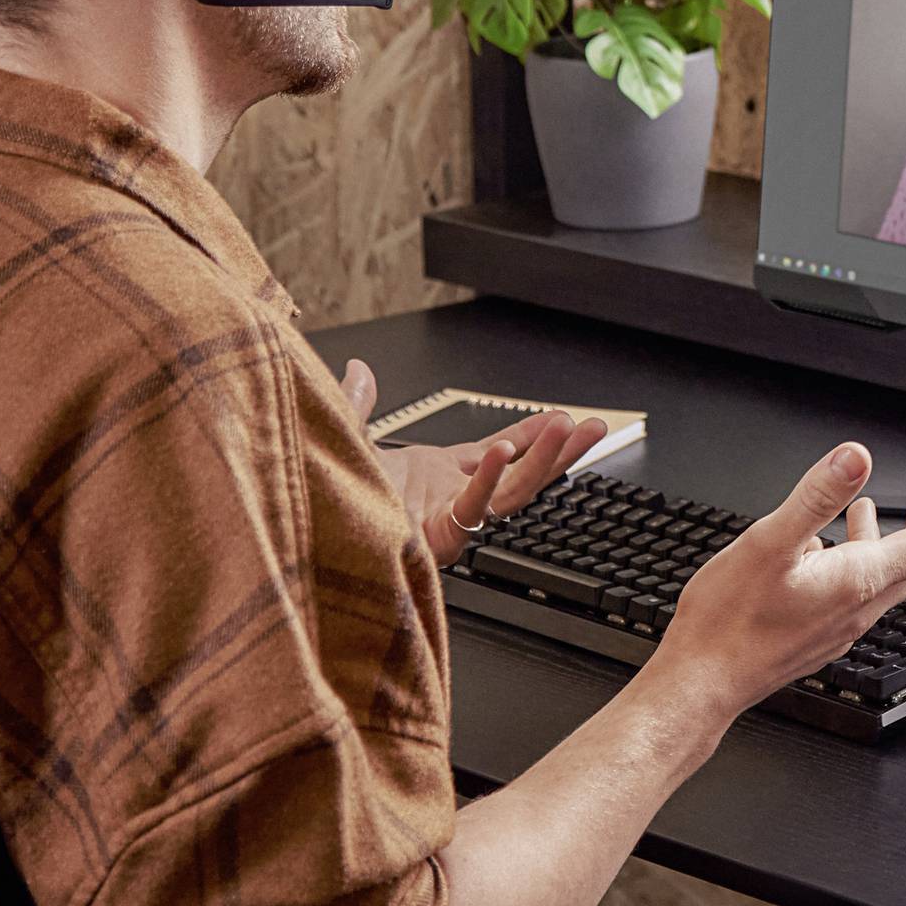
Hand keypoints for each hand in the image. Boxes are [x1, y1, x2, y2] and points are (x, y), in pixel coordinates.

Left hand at [341, 360, 607, 566]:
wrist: (312, 537)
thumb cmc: (333, 499)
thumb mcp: (347, 440)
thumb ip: (356, 403)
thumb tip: (358, 368)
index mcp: (440, 477)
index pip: (501, 452)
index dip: (532, 434)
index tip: (564, 418)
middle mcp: (452, 499)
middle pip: (522, 474)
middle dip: (560, 450)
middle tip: (593, 426)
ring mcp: (449, 518)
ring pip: (512, 492)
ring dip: (543, 460)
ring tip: (568, 432)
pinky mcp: (438, 537)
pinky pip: (472, 508)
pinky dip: (488, 480)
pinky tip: (501, 451)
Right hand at [649, 442, 905, 721]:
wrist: (702, 684)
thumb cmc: (728, 622)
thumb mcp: (770, 543)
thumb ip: (816, 497)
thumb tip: (855, 458)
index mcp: (855, 581)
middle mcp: (856, 608)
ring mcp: (837, 626)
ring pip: (882, 580)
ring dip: (889, 543)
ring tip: (873, 512)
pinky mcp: (816, 637)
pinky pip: (854, 596)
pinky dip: (857, 564)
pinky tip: (826, 552)